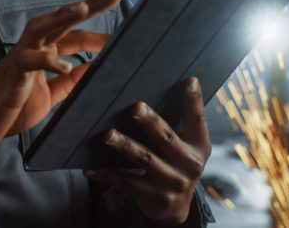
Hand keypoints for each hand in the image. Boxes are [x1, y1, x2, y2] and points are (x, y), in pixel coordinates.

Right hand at [0, 0, 122, 171]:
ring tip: (83, 7)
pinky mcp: (12, 75)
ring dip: (62, 16)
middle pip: (62, 19)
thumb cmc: (12, 107)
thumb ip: (72, 81)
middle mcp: (32, 47)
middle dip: (89, 5)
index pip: (76, 34)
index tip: (128, 32)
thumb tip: (99, 69)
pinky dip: (47, 61)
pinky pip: (29, 62)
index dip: (100, 33)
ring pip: (42, 28)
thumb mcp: (51, 95)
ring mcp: (20, 57)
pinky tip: (65, 65)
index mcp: (43, 51)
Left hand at [84, 77, 211, 225]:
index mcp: (198, 147)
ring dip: (124, 145)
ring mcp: (171, 182)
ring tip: (108, 134)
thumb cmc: (176, 165)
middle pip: (167, 138)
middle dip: (150, 122)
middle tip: (135, 107)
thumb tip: (159, 92)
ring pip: (144, 159)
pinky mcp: (152, 195)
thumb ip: (180, 125)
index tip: (189, 80)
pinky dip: (106, 174)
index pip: (198, 120)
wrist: (175, 208)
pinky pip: (125, 181)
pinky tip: (90, 167)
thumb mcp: (187, 147)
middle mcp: (189, 165)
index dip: (194, 100)